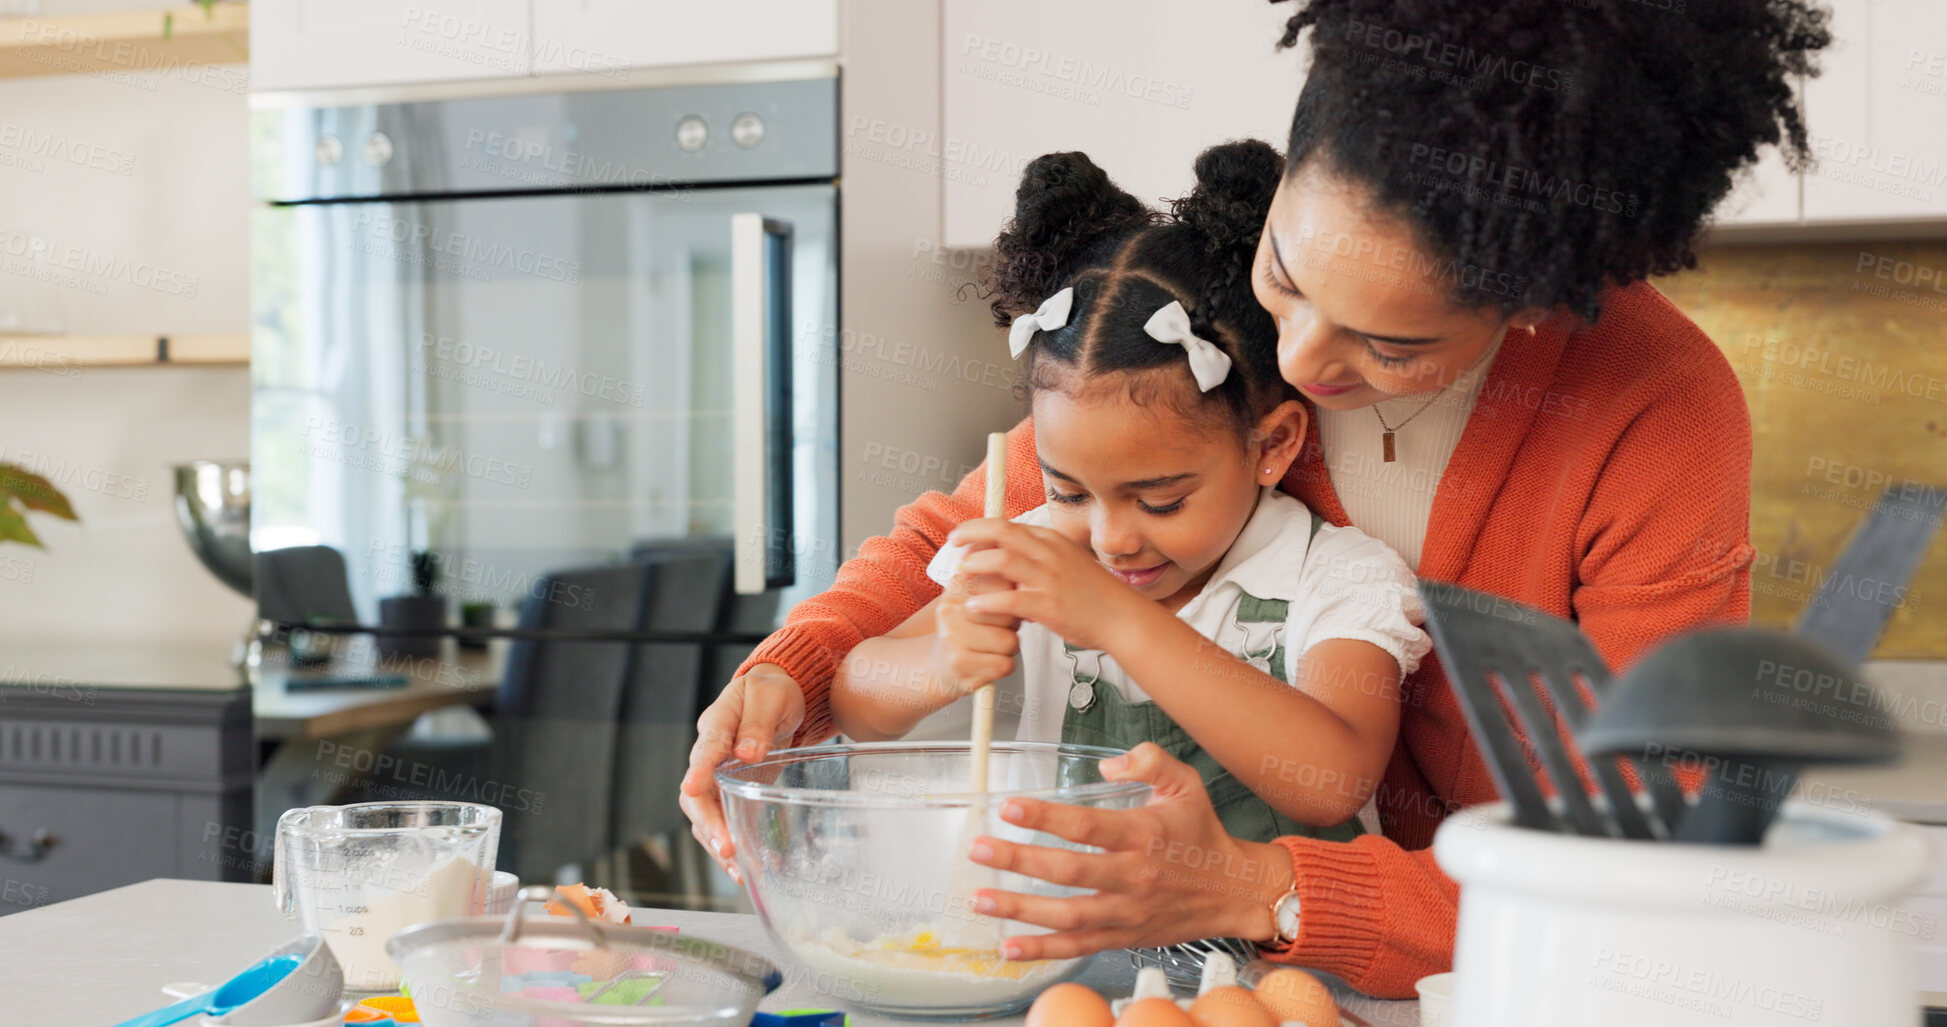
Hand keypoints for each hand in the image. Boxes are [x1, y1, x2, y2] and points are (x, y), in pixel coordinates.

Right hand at [679, 664, 804, 882]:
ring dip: (717, 842)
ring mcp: (715, 773)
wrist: (776, 695)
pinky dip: (729, 842)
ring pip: (704, 813)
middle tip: (726, 848)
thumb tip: (746, 752)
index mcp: (718, 722)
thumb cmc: (772, 691)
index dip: (698, 770)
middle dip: (708, 822)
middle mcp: (709, 752)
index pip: (705, 748)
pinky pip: (721, 818)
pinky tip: (743, 867)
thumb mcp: (771, 697)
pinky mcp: (727, 789)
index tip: (693, 789)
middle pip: (696, 793)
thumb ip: (759, 723)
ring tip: (737, 870)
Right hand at [929, 583, 1020, 696]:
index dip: (1013, 601)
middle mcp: (950, 610)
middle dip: (1012, 626)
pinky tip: (989, 663)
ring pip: (1009, 641)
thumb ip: (1000, 587)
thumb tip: (1026, 587)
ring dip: (1010, 649)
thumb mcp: (977, 600)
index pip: (1005, 586)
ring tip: (993, 648)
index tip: (1000, 609)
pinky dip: (1004, 667)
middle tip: (997, 631)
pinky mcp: (960, 664)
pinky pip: (1004, 665)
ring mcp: (952, 638)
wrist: (939, 663)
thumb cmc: (967, 629)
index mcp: (956, 587)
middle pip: (1010, 614)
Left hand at [949, 519, 1147, 651]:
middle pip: (1000, 533)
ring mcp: (1049, 578)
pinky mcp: (1048, 605)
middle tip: (953, 546)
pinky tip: (974, 607)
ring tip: (962, 576)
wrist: (1123, 618)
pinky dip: (986, 602)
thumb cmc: (1096, 595)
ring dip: (975, 567)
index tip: (962, 535)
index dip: (979, 527)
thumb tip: (1012, 559)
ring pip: (1001, 562)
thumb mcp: (1068, 562)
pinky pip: (1009, 600)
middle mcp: (1049, 553)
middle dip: (970, 535)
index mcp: (1052, 541)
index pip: (1007, 524)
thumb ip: (1040, 558)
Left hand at [966, 742, 1293, 958]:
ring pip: (1067, 914)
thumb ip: (1150, 760)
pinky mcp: (1124, 936)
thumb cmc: (1203, 835)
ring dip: (1019, 909)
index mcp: (1144, 835)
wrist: (1235, 891)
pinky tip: (1008, 946)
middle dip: (1017, 862)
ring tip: (979, 898)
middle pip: (1067, 872)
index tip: (1009, 809)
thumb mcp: (1187, 784)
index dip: (1045, 818)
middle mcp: (1133, 876)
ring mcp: (1127, 911)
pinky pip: (1079, 946)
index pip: (1087, 827)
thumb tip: (1106, 766)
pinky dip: (1042, 950)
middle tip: (978, 850)